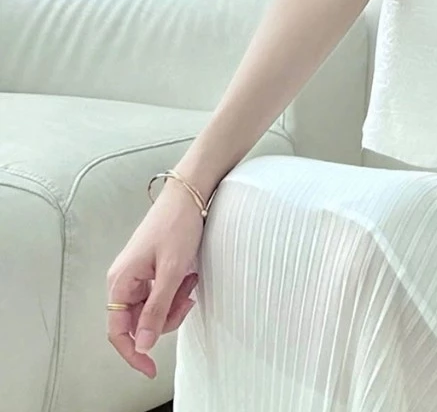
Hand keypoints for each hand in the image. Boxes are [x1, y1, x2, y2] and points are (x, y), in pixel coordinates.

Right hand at [105, 182, 205, 378]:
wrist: (189, 194)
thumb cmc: (178, 226)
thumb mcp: (172, 271)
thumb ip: (156, 309)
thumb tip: (141, 344)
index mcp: (121, 282)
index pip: (118, 331)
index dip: (133, 353)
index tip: (151, 369)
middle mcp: (123, 280)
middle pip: (139, 321)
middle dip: (166, 317)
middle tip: (188, 297)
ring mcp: (137, 273)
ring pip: (153, 307)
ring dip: (174, 301)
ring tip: (191, 280)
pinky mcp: (150, 267)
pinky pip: (160, 292)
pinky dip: (176, 290)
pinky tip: (189, 276)